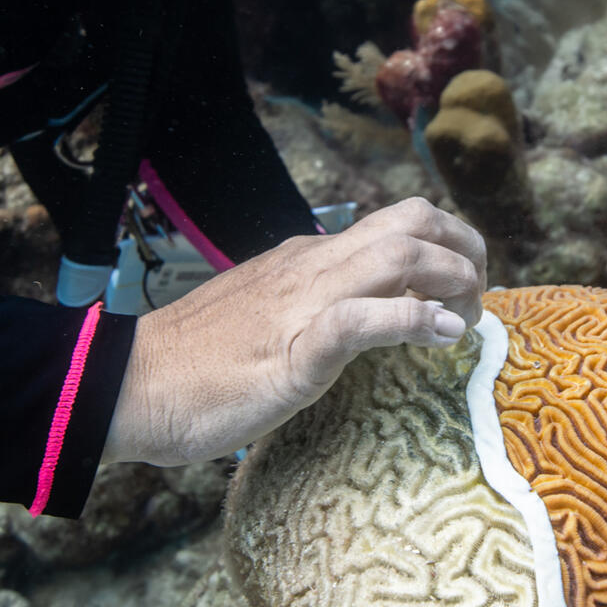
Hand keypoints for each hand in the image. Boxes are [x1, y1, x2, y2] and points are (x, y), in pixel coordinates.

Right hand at [101, 197, 485, 466]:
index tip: (463, 291)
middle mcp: (310, 267)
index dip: (446, 246)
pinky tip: (440, 339)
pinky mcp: (293, 350)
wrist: (128, 387)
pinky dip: (412, 321)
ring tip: (467, 321)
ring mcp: (302, 304)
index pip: (394, 225)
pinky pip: (363, 319)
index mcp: (304, 261)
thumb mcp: (266, 325)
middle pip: (412, 220)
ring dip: (452, 279)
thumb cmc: (192, 369)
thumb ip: (311, 314)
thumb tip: (360, 326)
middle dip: (465, 248)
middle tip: (478, 300)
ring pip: (399, 253)